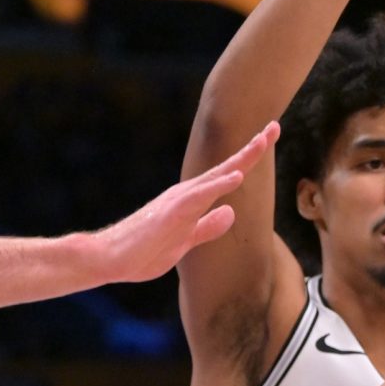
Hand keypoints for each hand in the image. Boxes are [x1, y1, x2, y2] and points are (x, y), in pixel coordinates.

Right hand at [93, 122, 277, 282]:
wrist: (109, 259)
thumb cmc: (142, 252)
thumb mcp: (185, 242)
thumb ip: (207, 227)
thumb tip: (231, 211)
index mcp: (191, 201)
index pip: (226, 176)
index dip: (248, 159)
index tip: (268, 139)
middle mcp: (187, 194)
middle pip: (227, 167)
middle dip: (252, 148)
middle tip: (275, 126)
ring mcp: (178, 201)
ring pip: (216, 175)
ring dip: (241, 159)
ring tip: (264, 141)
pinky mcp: (170, 213)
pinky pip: (199, 197)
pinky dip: (219, 185)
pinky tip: (237, 177)